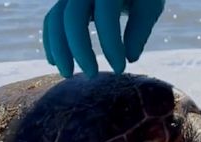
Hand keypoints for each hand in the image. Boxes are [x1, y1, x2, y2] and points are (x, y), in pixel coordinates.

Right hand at [43, 0, 164, 77]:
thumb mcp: (149, 5)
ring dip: (59, 50)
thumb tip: (130, 58)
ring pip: (56, 20)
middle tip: (92, 75)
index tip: (120, 69)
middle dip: (80, 51)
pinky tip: (54, 62)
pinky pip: (52, 20)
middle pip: (72, 19)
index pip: (105, 17)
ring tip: (68, 73)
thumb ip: (140, 28)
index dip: (111, 47)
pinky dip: (51, 41)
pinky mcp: (65, 1)